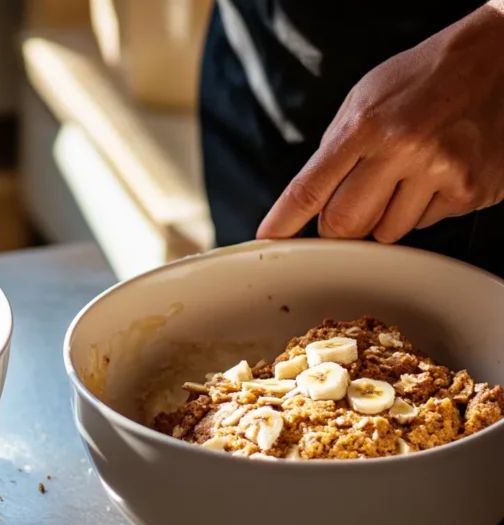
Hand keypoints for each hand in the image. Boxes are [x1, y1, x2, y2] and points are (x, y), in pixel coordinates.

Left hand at [257, 2, 503, 242]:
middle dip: (337, 225)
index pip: (310, 188)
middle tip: (348, 204)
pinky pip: (425, 223)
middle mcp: (402, 149)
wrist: (493, 59)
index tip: (268, 239)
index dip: (285, 221)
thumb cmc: (420, 79)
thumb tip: (307, 201)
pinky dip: (421, 208)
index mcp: (365, 125)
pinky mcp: (469, 190)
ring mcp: (440, 172)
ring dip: (382, 216)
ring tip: (402, 176)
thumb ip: (334, 150)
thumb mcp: (363, 100)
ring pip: (386, 232)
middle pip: (345, 225)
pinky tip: (433, 173)